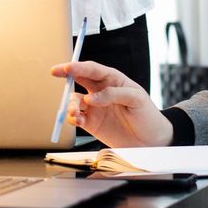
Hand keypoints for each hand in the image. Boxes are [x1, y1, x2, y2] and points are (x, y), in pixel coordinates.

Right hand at [51, 60, 172, 146]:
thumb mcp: (137, 99)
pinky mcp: (92, 123)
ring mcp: (95, 107)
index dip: (77, 66)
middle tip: (56, 74)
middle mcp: (101, 91)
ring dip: (70, 104)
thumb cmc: (148, 115)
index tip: (66, 67)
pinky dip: (73, 119)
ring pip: (75, 100)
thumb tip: (91, 97)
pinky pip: (76, 118)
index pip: (92, 69)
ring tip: (76, 113)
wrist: (151, 141)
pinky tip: (78, 121)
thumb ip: (113, 94)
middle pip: (78, 79)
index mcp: (113, 80)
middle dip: (66, 76)